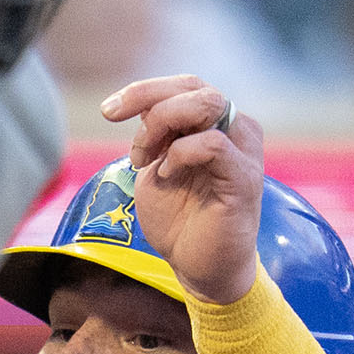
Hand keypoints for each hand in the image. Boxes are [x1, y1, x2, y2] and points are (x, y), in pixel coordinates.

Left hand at [101, 72, 269, 304]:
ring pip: (209, 103)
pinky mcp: (245, 178)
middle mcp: (235, 130)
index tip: (108, 111)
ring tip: (147, 159)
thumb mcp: (155, 168)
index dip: (143, 91)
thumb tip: (145, 109)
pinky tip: (166, 173)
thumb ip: (155, 135)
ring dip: (165, 124)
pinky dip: (182, 152)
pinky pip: (214, 144)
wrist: (199, 268)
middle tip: (131, 142)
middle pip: (195, 87)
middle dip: (151, 102)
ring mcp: (244, 152)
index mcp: (214, 125)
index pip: (183, 85)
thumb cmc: (179, 220)